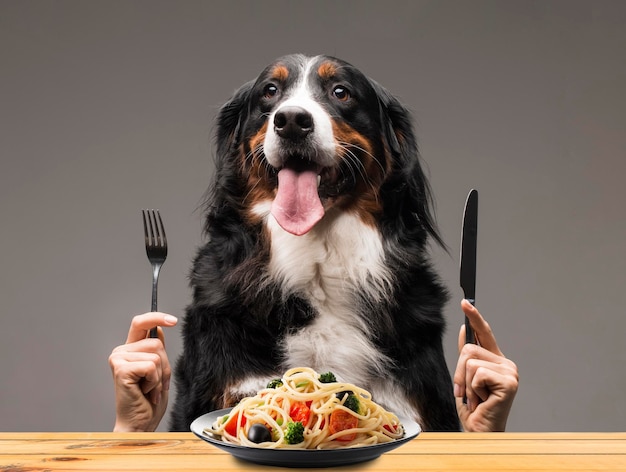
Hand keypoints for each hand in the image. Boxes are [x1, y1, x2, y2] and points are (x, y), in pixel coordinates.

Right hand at [108, 312, 177, 431]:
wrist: (140, 424)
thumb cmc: (148, 401)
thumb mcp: (159, 370)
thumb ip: (156, 350)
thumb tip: (158, 329)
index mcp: (129, 349)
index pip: (141, 323)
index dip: (157, 317)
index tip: (174, 320)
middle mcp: (121, 351)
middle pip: (156, 342)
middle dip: (164, 365)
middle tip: (154, 384)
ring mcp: (118, 359)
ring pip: (156, 355)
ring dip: (159, 376)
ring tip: (148, 389)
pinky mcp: (121, 370)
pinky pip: (151, 366)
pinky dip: (154, 382)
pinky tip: (145, 392)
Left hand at [454, 300, 517, 431]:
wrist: (480, 430)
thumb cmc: (475, 408)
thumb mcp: (465, 378)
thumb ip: (467, 356)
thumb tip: (465, 330)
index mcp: (497, 361)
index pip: (485, 333)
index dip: (475, 317)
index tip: (465, 302)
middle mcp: (506, 363)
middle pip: (470, 348)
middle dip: (460, 371)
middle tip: (466, 391)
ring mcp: (510, 372)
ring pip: (471, 360)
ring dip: (465, 382)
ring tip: (475, 397)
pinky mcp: (509, 381)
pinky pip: (477, 373)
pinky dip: (473, 389)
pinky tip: (482, 400)